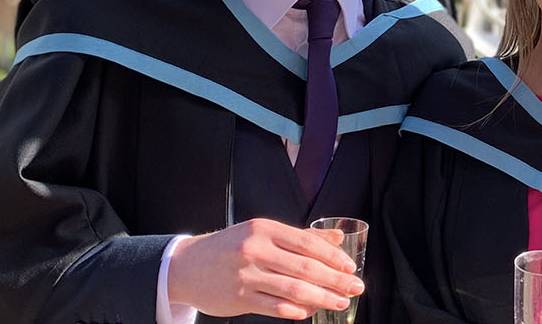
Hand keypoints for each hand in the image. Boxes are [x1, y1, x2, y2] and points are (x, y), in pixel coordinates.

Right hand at [166, 218, 361, 319]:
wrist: (187, 266)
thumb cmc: (229, 248)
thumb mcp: (261, 233)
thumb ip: (299, 236)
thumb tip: (337, 236)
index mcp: (264, 229)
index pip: (307, 242)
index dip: (333, 256)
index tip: (350, 267)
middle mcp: (255, 250)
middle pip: (305, 267)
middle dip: (335, 280)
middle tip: (355, 287)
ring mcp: (246, 275)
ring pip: (293, 289)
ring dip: (322, 298)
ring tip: (339, 302)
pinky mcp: (239, 298)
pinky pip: (274, 307)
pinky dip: (296, 311)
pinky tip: (309, 313)